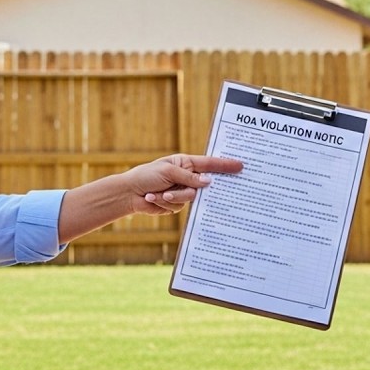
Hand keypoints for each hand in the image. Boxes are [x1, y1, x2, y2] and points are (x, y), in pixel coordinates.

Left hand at [124, 154, 242, 214]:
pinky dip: (165, 203)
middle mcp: (186, 177)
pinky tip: (152, 198)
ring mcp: (182, 192)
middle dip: (194, 188)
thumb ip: (189, 178)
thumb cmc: (146, 176)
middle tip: (194, 188)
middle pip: (203, 185)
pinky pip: (178, 206)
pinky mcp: (176, 204)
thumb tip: (208, 182)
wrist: (129, 194)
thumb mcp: (168, 172)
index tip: (240, 166)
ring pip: (190, 198)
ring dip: (172, 197)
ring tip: (158, 193)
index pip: (209, 164)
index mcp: (186, 163)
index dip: (225, 165)